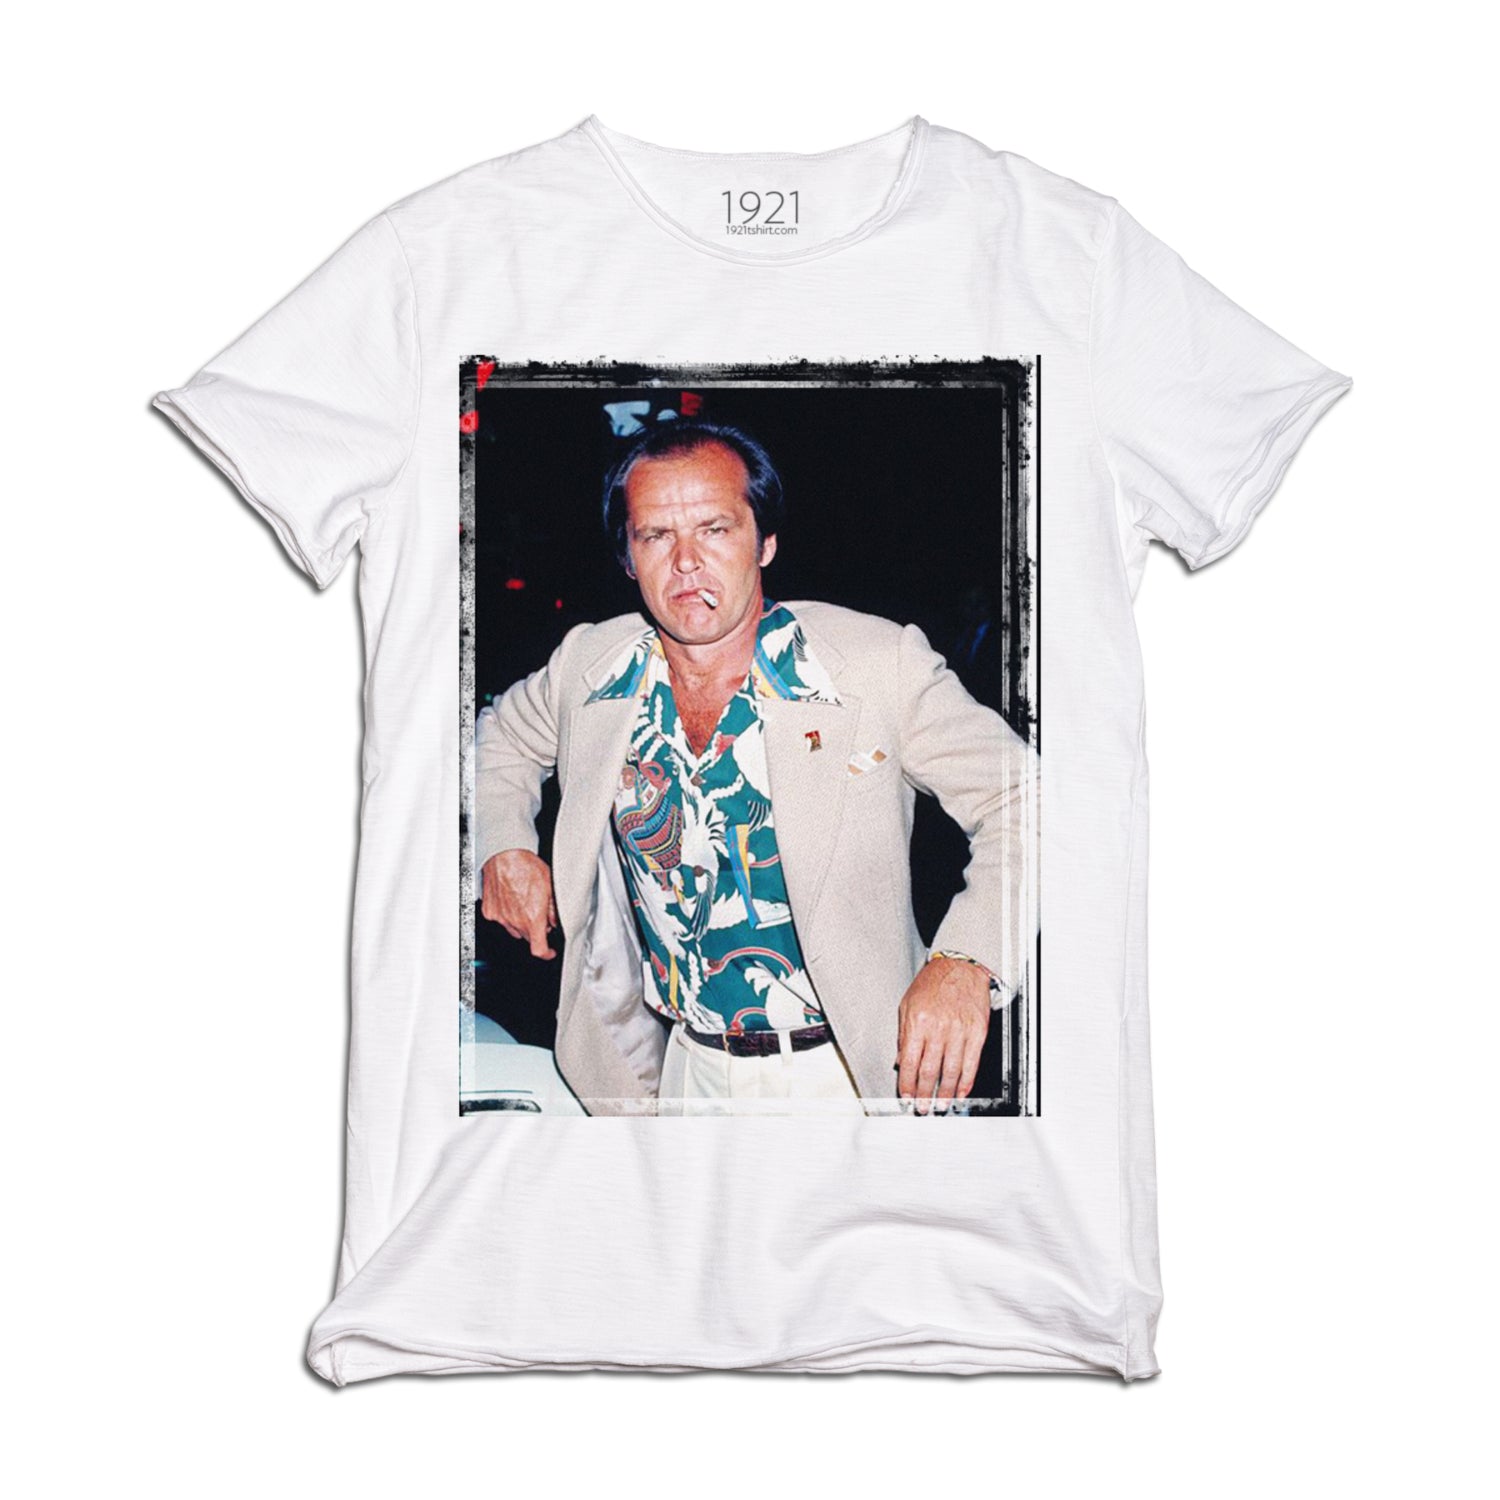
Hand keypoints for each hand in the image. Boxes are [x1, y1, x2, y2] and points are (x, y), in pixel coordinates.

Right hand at [480, 850, 558, 959]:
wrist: (505, 855)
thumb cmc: (527, 866)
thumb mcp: (551, 887)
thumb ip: (554, 910)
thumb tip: (556, 922)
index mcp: (533, 918)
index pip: (538, 950)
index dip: (546, 953)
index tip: (550, 951)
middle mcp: (515, 921)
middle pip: (528, 937)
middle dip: (536, 930)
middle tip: (539, 914)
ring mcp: (501, 917)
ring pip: (514, 929)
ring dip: (521, 923)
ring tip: (525, 902)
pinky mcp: (490, 911)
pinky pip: (501, 920)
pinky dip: (508, 915)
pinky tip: (512, 899)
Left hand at [896, 957, 990, 1112]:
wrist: (961, 966)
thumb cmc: (933, 983)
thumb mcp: (907, 1004)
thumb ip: (903, 1035)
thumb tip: (898, 1062)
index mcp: (917, 1022)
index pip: (909, 1062)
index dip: (907, 1084)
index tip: (906, 1096)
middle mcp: (938, 1028)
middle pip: (929, 1071)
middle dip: (924, 1094)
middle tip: (922, 1108)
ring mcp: (959, 1031)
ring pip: (951, 1071)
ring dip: (944, 1093)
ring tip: (939, 1105)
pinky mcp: (977, 1032)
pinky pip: (971, 1063)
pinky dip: (965, 1082)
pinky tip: (959, 1092)